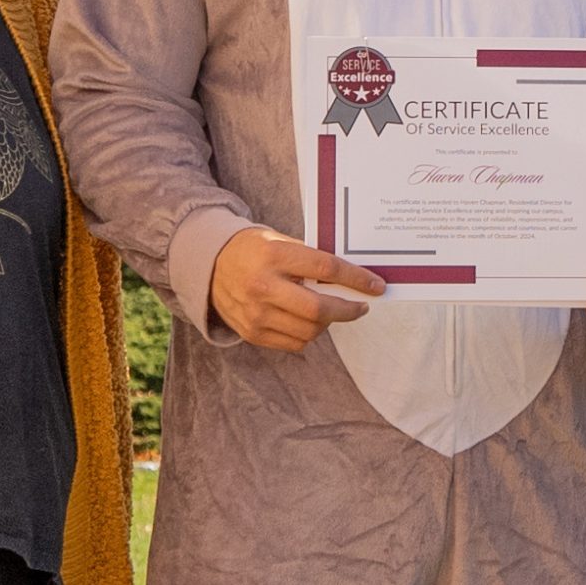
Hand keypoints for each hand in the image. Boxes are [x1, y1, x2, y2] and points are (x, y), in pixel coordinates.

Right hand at [208, 228, 385, 351]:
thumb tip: (351, 279)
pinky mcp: (252, 333)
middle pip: (319, 309)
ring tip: (330, 310)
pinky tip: (309, 321)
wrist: (209, 265)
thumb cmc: (253, 250)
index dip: (357, 279)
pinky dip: (309, 334)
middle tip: (361, 306)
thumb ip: (311, 260)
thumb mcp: (280, 242)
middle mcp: (263, 287)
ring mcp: (256, 314)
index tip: (376, 286)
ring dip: (329, 323)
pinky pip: (294, 343)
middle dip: (349, 310)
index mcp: (274, 257)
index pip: (326, 269)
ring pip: (310, 331)